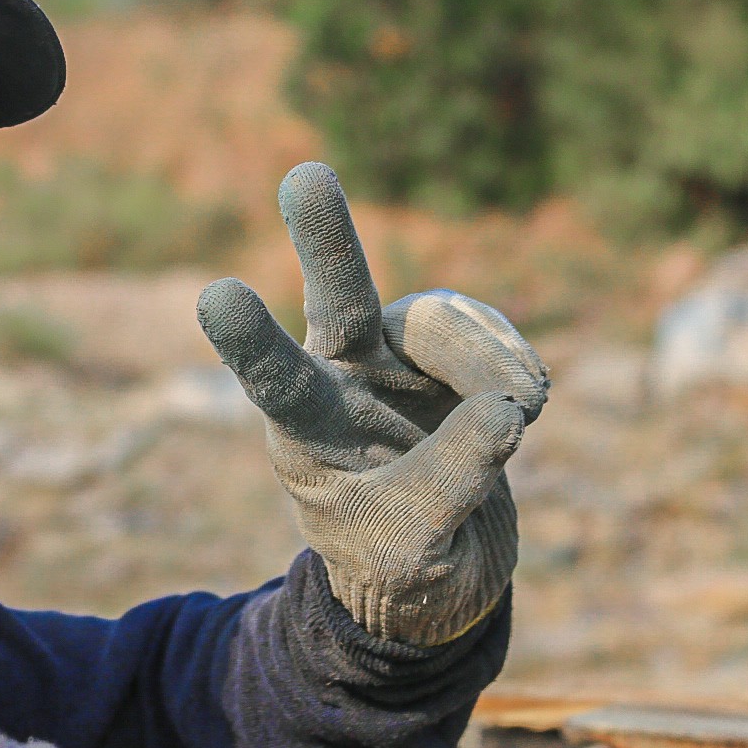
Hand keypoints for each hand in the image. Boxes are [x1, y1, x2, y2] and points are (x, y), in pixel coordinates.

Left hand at [197, 163, 548, 644]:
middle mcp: (339, 375)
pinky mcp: (446, 351)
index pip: (277, 381)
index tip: (217, 293)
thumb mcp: (413, 544)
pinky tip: (530, 401)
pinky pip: (484, 329)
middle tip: (304, 177)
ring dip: (490, 361)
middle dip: (327, 239)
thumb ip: (451, 480)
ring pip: (441, 324)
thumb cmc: (400, 563)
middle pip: (337, 299)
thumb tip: (506, 409)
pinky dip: (513, 360)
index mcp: (304, 430)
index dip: (252, 340)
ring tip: (527, 409)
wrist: (441, 570)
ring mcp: (392, 354)